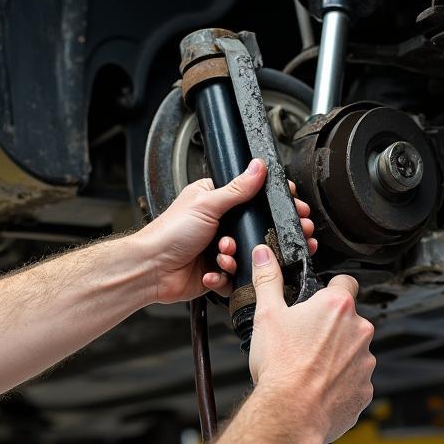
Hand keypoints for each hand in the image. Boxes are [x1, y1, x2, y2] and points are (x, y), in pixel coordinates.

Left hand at [135, 159, 316, 303]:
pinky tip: (213, 270)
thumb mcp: (207, 203)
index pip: (253, 198)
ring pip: (247, 255)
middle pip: (255, 229)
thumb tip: (258, 166)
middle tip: (278, 237)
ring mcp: (217, 250)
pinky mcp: (216, 273)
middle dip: (262, 236)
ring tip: (223, 253)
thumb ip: (237, 188)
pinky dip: (225, 275)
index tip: (292, 209)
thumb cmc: (169, 232)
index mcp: (215, 201)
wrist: (151, 269)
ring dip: (237, 256)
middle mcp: (218, 225)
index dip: (273, 205)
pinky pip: (234, 277)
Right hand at [248, 244, 375, 443]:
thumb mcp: (267, 314)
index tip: (318, 300)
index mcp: (338, 306)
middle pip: (348, 320)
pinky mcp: (365, 390)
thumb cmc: (280, 366)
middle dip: (330, 327)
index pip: (346, 282)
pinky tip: (317, 387)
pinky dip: (340, 383)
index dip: (332, 288)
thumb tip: (264, 255)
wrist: (290, 414)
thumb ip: (268, 279)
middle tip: (303, 339)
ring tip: (308, 367)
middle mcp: (359, 331)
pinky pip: (354, 380)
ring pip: (352, 351)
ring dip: (336, 355)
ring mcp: (365, 362)